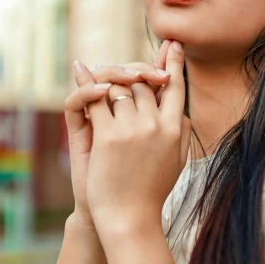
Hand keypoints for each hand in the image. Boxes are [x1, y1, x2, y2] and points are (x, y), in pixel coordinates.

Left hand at [84, 40, 191, 247]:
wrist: (130, 219)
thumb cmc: (152, 193)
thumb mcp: (177, 162)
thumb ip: (184, 135)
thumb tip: (185, 115)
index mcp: (177, 129)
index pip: (176, 87)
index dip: (172, 63)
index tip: (172, 44)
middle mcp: (157, 124)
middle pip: (143, 83)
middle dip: (132, 76)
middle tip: (122, 70)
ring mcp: (132, 128)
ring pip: (120, 88)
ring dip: (109, 82)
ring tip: (100, 76)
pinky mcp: (108, 136)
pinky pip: (96, 100)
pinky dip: (87, 85)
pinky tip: (80, 70)